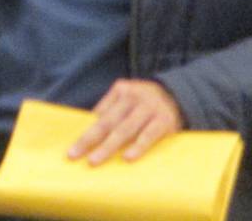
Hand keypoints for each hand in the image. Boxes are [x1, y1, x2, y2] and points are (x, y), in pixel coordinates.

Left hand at [68, 79, 183, 164]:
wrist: (179, 96)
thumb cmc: (145, 103)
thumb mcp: (127, 98)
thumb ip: (110, 110)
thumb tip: (87, 130)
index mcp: (120, 90)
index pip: (99, 114)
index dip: (84, 132)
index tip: (72, 148)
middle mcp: (133, 97)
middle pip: (107, 122)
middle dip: (89, 140)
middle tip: (75, 155)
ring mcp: (149, 108)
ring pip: (124, 130)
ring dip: (108, 147)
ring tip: (95, 160)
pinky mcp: (164, 120)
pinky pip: (149, 135)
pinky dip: (138, 147)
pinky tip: (128, 158)